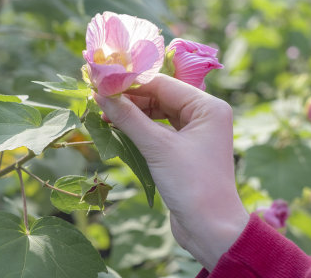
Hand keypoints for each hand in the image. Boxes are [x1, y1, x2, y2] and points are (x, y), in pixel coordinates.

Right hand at [93, 74, 248, 270]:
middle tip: (99, 100)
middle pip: (161, 96)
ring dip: (133, 114)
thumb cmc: (192, 184)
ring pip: (158, 113)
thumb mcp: (158, 147)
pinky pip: (160, 130)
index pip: (163, 84)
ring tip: (105, 115)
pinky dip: (141, 129)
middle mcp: (205, 115)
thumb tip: (101, 94)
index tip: (102, 81)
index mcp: (208, 107)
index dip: (131, 82)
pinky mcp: (186, 149)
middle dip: (131, 99)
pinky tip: (119, 129)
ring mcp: (196, 132)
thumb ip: (129, 118)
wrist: (211, 229)